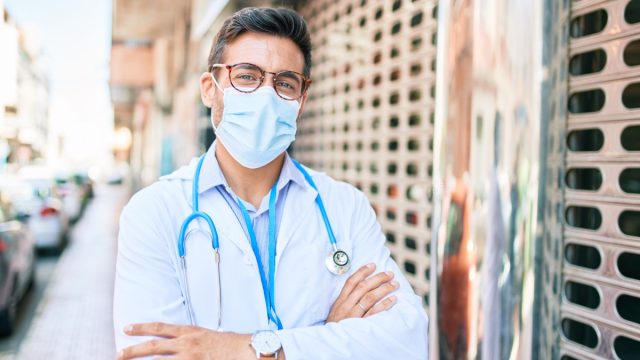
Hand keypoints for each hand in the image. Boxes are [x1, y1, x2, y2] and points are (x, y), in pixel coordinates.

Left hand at [117, 322, 254, 359]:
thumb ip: (192, 338)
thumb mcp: (208, 336)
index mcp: (190, 332)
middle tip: (118, 354)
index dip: (142, 328)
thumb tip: (177, 342)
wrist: (246, 351)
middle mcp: (186, 345)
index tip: (127, 328)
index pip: (160, 328)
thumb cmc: (230, 344)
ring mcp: (189, 358)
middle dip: (133, 351)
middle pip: (153, 347)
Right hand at [326, 263, 398, 321]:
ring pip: (370, 298)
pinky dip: (384, 305)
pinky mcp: (360, 325)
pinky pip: (374, 313)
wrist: (330, 343)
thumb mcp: (336, 311)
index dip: (362, 271)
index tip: (373, 265)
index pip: (351, 282)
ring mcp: (353, 315)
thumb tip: (361, 288)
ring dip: (384, 289)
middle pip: (363, 287)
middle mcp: (346, 306)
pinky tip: (393, 300)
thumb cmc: (335, 327)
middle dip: (377, 278)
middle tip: (389, 274)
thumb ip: (346, 301)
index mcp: (340, 301)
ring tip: (395, 284)